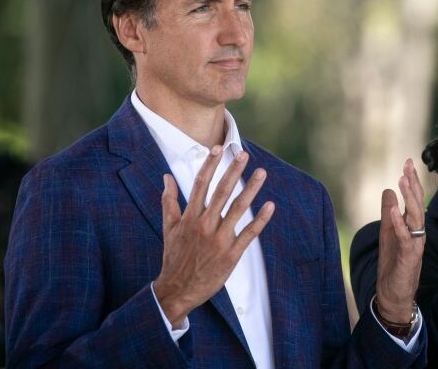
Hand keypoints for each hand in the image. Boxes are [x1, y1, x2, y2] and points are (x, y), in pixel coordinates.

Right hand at [153, 147, 274, 324]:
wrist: (177, 289)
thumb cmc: (174, 257)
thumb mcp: (168, 227)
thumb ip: (169, 201)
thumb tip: (166, 177)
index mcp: (189, 217)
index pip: (200, 184)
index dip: (210, 165)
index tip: (219, 148)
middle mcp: (204, 225)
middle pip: (221, 192)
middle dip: (233, 171)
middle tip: (244, 154)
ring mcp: (218, 239)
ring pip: (237, 209)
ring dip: (251, 189)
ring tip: (261, 173)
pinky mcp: (231, 254)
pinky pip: (248, 234)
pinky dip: (260, 220)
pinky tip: (270, 206)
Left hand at [375, 159, 425, 323]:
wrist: (394, 294)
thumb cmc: (394, 263)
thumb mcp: (389, 233)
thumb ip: (389, 213)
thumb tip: (388, 192)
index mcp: (413, 226)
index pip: (414, 199)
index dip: (412, 181)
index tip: (408, 162)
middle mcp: (417, 233)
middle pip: (417, 204)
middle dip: (413, 184)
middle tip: (408, 165)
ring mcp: (415, 245)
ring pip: (415, 218)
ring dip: (409, 199)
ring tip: (402, 181)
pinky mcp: (408, 257)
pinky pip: (405, 238)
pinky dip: (399, 224)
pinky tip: (392, 211)